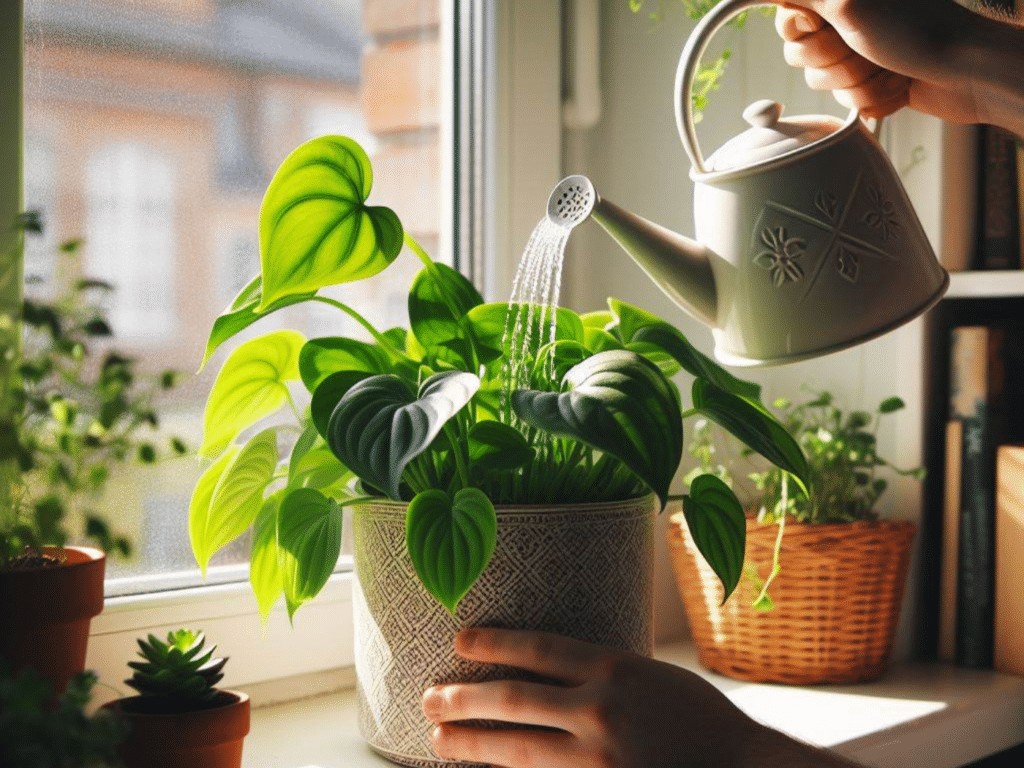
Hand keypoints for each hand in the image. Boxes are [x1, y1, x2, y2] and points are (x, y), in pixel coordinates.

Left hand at [421, 627, 769, 767]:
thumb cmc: (700, 720)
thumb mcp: (652, 677)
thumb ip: (601, 673)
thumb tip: (545, 672)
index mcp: (615, 667)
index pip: (538, 647)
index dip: (494, 642)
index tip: (460, 639)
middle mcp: (601, 709)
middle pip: (514, 699)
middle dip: (464, 698)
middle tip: (428, 697)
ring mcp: (599, 758)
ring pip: (517, 748)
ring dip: (471, 743)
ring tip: (437, 739)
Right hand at [773, 0, 985, 122]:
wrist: (964, 71)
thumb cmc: (916, 33)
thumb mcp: (848, 4)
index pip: (788, 18)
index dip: (800, 31)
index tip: (823, 27)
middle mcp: (848, 17)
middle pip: (801, 53)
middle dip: (833, 61)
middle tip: (865, 48)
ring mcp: (861, 48)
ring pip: (824, 81)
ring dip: (856, 82)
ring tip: (888, 68)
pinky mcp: (873, 78)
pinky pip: (847, 99)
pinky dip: (872, 97)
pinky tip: (896, 84)